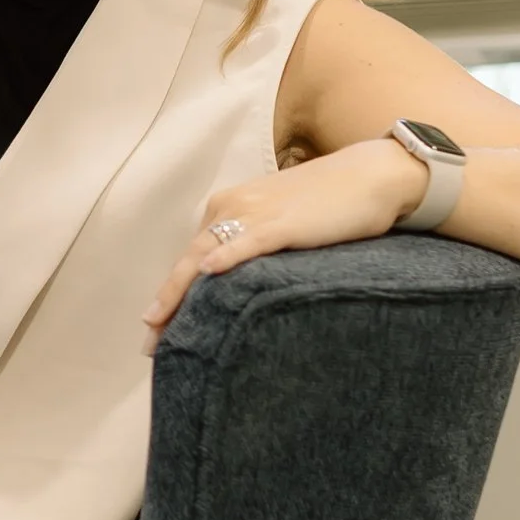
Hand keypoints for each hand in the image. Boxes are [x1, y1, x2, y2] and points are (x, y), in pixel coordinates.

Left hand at [144, 138, 422, 342]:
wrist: (372, 176)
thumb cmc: (331, 205)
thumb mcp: (281, 225)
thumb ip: (254, 249)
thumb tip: (237, 287)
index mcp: (229, 208)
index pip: (192, 258)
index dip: (172, 294)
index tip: (156, 329)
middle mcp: (233, 207)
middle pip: (190, 261)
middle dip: (166, 303)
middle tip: (148, 343)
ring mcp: (256, 214)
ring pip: (207, 255)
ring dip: (180, 293)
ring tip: (161, 325)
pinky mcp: (283, 223)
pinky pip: (247, 242)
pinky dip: (227, 257)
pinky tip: (209, 274)